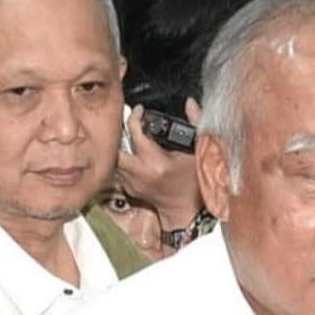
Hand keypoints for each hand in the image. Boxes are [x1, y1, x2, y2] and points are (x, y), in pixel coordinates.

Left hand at [118, 100, 202, 234]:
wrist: (185, 210)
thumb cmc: (193, 183)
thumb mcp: (199, 152)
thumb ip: (195, 124)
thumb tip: (190, 104)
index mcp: (157, 163)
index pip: (136, 134)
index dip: (135, 118)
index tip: (140, 111)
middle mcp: (140, 173)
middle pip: (115, 147)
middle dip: (119, 133)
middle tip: (128, 126)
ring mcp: (131, 182)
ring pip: (115, 157)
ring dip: (120, 146)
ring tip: (131, 139)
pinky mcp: (128, 188)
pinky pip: (118, 168)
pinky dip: (124, 159)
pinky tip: (134, 155)